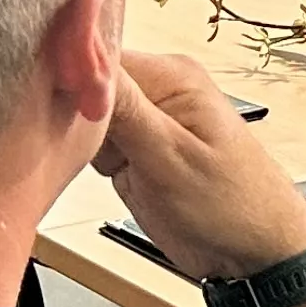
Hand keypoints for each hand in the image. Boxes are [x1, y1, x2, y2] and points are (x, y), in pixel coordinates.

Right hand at [91, 52, 305, 284]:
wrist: (254, 253)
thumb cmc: (232, 205)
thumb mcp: (169, 157)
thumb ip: (124, 108)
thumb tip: (85, 55)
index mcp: (171, 77)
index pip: (99, 53)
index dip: (68, 76)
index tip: (51, 103)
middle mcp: (157, 92)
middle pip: (85, 82)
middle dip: (69, 111)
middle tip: (75, 142)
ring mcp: (144, 123)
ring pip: (84, 114)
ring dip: (75, 137)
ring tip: (94, 161)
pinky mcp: (134, 151)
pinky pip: (92, 142)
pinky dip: (86, 158)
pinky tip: (98, 172)